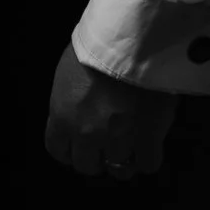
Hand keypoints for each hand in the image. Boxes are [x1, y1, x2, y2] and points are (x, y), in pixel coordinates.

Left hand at [44, 44, 177, 181]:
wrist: (133, 40)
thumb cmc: (99, 45)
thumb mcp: (69, 71)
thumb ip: (69, 100)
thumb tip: (77, 110)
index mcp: (62, 116)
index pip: (58, 150)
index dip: (70, 151)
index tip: (79, 148)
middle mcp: (86, 134)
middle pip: (87, 165)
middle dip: (96, 157)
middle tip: (108, 145)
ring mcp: (118, 139)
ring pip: (118, 169)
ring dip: (124, 160)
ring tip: (132, 146)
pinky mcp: (148, 138)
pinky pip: (148, 163)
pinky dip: (149, 157)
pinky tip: (151, 146)